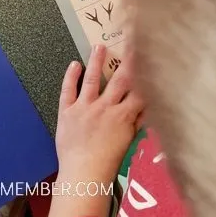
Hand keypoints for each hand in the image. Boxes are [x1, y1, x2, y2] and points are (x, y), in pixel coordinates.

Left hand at [48, 45, 143, 216]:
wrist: (83, 174)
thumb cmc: (108, 162)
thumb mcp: (128, 142)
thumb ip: (136, 122)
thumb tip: (144, 107)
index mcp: (123, 115)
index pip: (139, 90)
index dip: (145, 74)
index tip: (149, 59)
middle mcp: (105, 107)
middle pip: (120, 79)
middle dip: (127, 60)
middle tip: (130, 41)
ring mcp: (85, 107)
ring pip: (92, 79)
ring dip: (96, 61)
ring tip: (99, 46)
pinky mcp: (67, 111)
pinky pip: (68, 90)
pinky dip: (70, 76)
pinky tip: (74, 64)